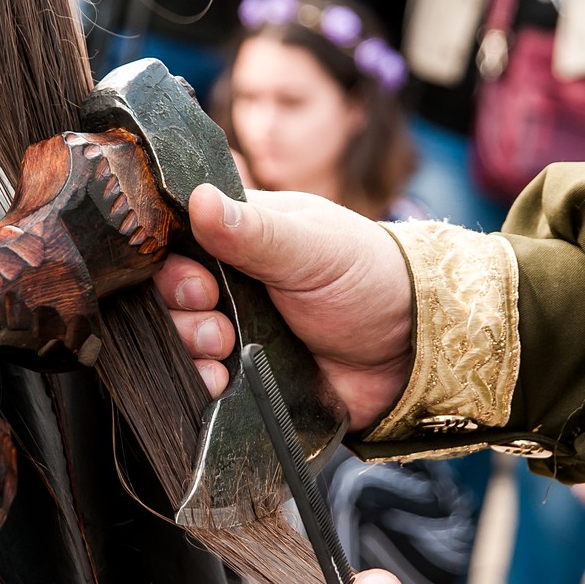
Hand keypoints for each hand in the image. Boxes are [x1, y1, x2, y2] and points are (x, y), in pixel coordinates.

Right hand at [153, 185, 412, 429]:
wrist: (413, 352)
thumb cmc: (370, 279)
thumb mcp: (312, 248)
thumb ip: (253, 231)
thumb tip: (198, 199)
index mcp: (241, 235)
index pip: (179, 241)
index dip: (173, 265)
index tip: (197, 283)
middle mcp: (232, 282)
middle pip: (171, 295)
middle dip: (182, 311)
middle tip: (216, 320)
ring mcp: (237, 328)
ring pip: (180, 338)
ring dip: (189, 347)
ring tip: (224, 347)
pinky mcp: (246, 373)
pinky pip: (203, 380)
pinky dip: (201, 384)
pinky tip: (219, 382)